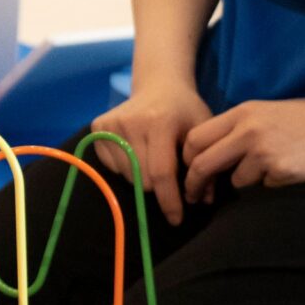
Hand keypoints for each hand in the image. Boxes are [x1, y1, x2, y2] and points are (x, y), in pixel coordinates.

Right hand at [91, 78, 212, 226]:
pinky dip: (127, 169)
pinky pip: (112, 167)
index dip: (169, 200)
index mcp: (159, 121)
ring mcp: (110, 125)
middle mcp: (130, 122)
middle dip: (159, 187)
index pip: (161, 173)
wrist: (159, 85)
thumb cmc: (185, 111)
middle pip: (142, 179)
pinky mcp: (97, 128)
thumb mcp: (203, 132)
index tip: (176, 219)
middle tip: (170, 177)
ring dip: (142, 177)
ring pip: (126, 176)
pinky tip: (137, 153)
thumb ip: (206, 164)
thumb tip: (204, 200)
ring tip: (153, 160)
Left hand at [180, 99, 304, 202]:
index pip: (195, 138)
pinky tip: (289, 170)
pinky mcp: (281, 171)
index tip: (188, 171)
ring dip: (246, 182)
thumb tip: (206, 155)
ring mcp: (264, 152)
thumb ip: (236, 129)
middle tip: (194, 197)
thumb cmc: (304, 121)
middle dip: (194, 184)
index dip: (187, 159)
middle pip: (202, 164)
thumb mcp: (265, 113)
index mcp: (242, 113)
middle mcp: (248, 131)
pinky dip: (271, 184)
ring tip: (271, 167)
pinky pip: (262, 187)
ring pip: (234, 180)